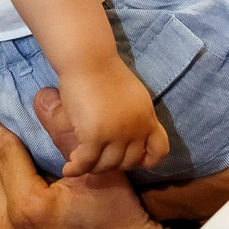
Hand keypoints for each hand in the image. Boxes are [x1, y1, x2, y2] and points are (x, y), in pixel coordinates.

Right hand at [54, 59, 169, 176]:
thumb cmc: (105, 72)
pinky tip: (68, 168)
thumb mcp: (133, 95)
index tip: (129, 159)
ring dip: (93, 168)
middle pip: (128, 162)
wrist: (88, 59)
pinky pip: (86, 162)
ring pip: (107, 165)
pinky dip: (76, 168)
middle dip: (112, 165)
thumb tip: (131, 134)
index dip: (146, 160)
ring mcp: (117, 134)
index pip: (159, 151)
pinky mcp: (95, 135)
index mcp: (148, 117)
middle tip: (96, 160)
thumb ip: (135, 116)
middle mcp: (136, 128)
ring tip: (80, 163)